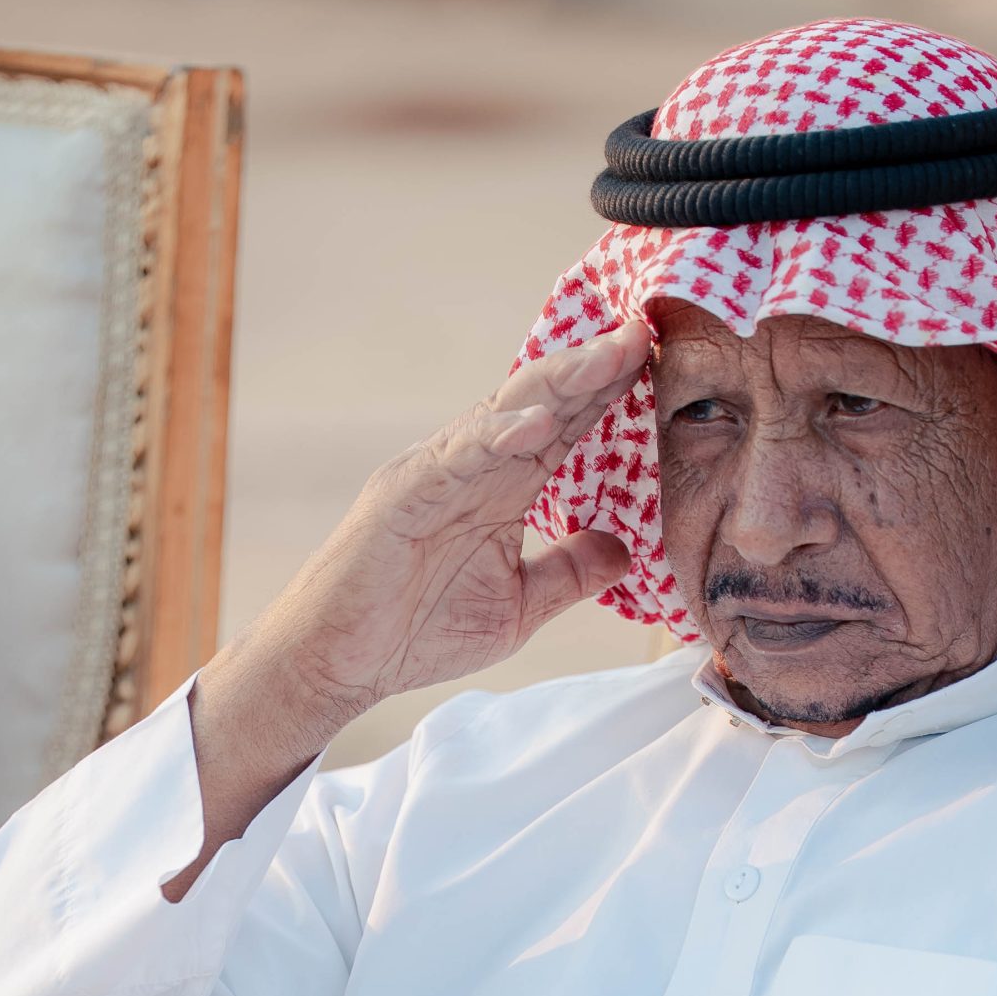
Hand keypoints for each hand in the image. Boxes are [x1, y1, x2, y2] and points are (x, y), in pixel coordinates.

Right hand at [170, 322, 651, 889]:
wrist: (338, 664)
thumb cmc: (415, 632)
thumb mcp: (518, 605)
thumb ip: (568, 572)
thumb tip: (624, 548)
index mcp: (500, 488)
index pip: (566, 430)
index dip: (609, 396)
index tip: (658, 362)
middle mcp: (471, 467)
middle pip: (544, 403)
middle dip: (596, 368)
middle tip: (646, 331)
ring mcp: (436, 473)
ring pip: (506, 412)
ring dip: (562, 382)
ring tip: (612, 353)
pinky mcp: (403, 493)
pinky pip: (458, 455)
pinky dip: (498, 435)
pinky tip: (541, 422)